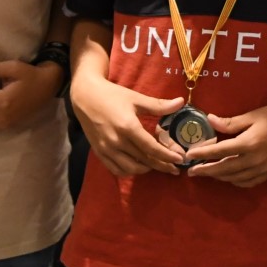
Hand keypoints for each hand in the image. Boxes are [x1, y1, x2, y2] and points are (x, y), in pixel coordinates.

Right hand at [69, 72, 187, 176]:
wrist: (85, 97)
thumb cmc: (112, 95)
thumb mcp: (136, 98)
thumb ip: (159, 105)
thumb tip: (181, 102)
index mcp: (128, 127)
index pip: (151, 148)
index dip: (167, 156)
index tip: (180, 159)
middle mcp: (117, 141)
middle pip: (144, 161)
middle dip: (162, 166)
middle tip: (175, 169)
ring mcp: (106, 149)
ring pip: (131, 168)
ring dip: (147, 169)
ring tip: (158, 165)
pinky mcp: (99, 153)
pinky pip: (117, 169)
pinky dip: (130, 171)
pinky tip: (138, 166)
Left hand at [185, 97, 266, 187]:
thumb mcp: (253, 115)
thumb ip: (231, 122)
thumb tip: (209, 120)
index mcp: (249, 143)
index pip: (219, 152)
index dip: (202, 153)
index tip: (189, 155)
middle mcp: (255, 160)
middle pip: (224, 169)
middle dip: (206, 171)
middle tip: (191, 171)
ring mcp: (264, 169)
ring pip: (235, 178)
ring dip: (219, 176)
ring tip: (207, 172)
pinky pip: (249, 182)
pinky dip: (235, 181)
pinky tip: (229, 176)